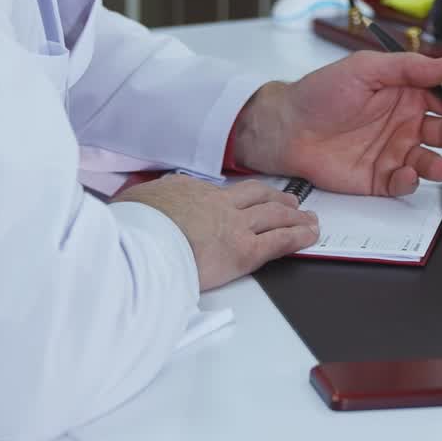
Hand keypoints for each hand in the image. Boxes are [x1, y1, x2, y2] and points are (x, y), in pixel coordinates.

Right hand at [115, 175, 318, 290]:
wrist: (142, 241)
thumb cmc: (133, 228)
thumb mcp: (132, 205)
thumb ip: (142, 204)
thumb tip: (134, 206)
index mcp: (188, 191)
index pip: (218, 191)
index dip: (236, 196)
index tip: (243, 198)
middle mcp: (216, 202)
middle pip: (255, 195)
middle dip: (275, 197)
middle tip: (289, 200)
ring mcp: (233, 224)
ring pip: (273, 214)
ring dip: (293, 215)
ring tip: (307, 218)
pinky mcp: (244, 250)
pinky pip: (279, 241)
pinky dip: (297, 237)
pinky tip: (309, 236)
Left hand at [229, 52, 441, 196]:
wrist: (287, 126)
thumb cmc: (321, 92)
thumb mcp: (365, 68)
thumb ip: (407, 67)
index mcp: (406, 94)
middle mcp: (405, 123)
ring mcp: (393, 151)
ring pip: (430, 160)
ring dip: (440, 164)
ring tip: (441, 166)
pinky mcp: (378, 178)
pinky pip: (403, 182)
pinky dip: (410, 181)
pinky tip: (406, 174)